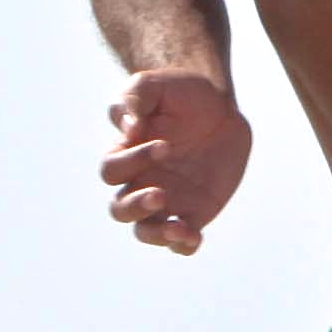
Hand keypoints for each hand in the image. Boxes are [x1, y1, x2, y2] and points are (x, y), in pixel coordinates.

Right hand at [101, 69, 256, 256]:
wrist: (218, 107)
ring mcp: (167, 200)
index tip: (166, 144)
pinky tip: (194, 237)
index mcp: (125, 155)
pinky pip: (181, 241)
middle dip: (136, 207)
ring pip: (145, 231)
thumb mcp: (154, 85)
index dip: (134, 162)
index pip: (113, 170)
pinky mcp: (194, 212)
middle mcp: (140, 182)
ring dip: (157, 235)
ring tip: (178, 229)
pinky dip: (183, 246)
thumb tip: (128, 130)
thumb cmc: (179, 93)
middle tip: (160, 194)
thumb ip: (134, 99)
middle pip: (120, 210)